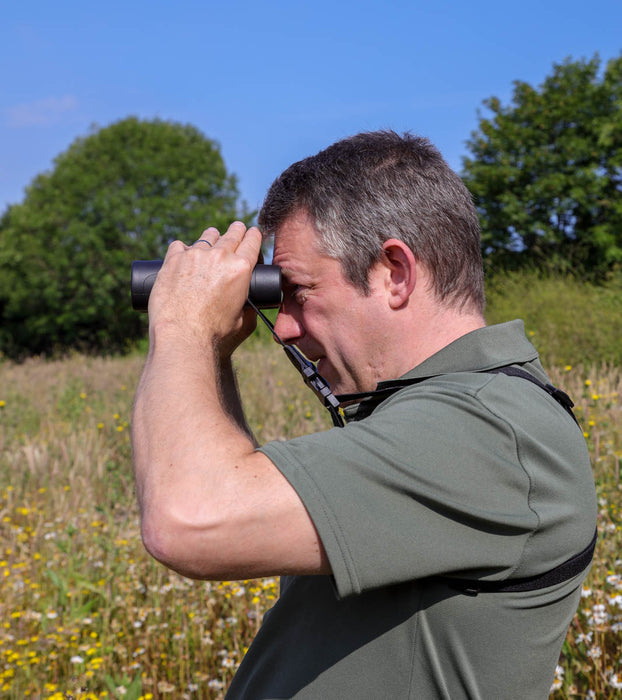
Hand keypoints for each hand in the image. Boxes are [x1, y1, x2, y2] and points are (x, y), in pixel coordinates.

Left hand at [148, 221, 262, 356]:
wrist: (183, 335)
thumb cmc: (214, 333)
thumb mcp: (242, 319)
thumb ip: (246, 304)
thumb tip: (247, 301)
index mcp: (241, 268)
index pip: (252, 240)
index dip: (253, 236)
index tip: (251, 234)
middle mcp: (220, 256)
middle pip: (232, 233)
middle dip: (236, 230)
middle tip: (237, 229)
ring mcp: (196, 254)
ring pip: (207, 235)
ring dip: (211, 237)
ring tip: (210, 239)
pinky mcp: (174, 259)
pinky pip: (180, 245)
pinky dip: (183, 250)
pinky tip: (183, 256)